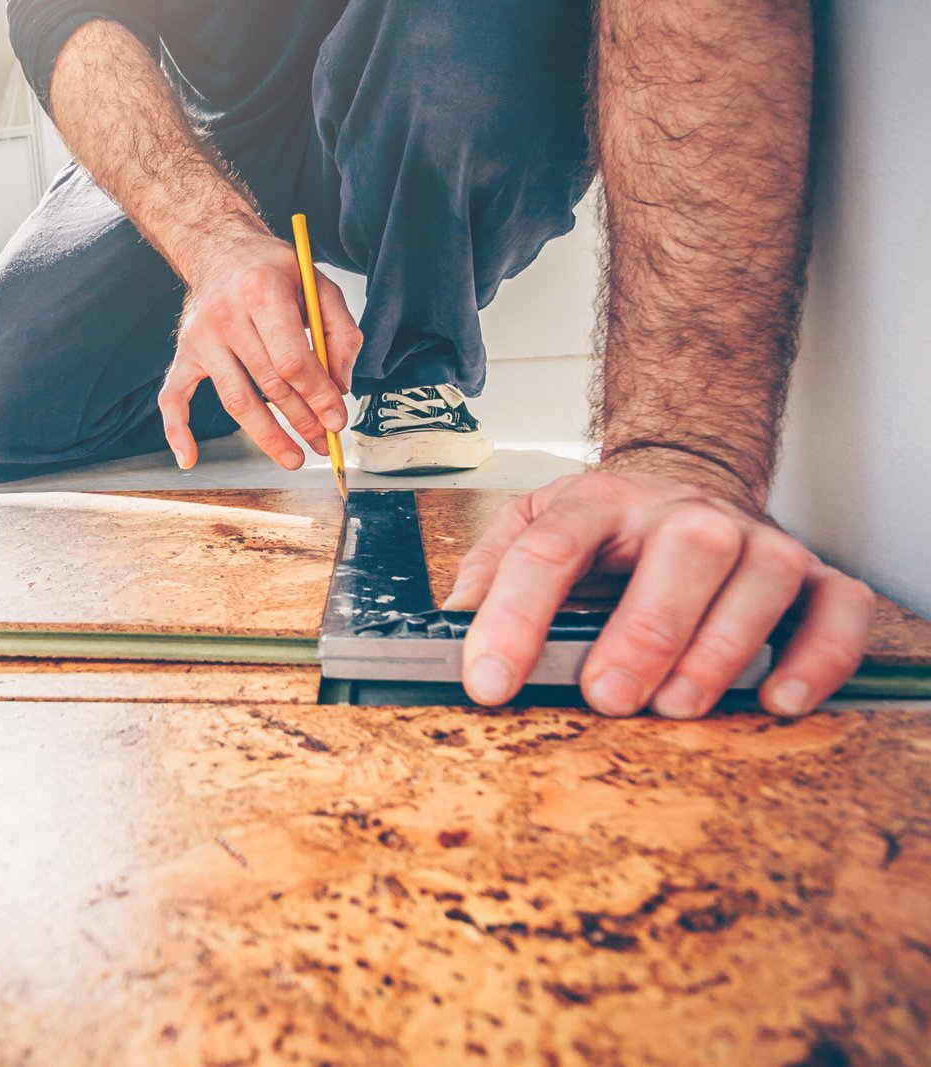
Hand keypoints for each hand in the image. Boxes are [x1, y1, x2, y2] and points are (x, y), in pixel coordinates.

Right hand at [158, 235, 361, 469]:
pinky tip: (188, 459)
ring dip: (266, 436)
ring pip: (235, 400)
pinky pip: (174, 397)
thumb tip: (340, 387)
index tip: (336, 420)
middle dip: (301, 419)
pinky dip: (177, 430)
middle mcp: (225, 315)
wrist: (221, 249)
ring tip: (292, 458)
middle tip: (323, 443)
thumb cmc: (275, 271)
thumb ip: (340, 331)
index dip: (317, 395)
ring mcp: (200, 338)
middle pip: (268, 385)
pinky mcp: (184, 353)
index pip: (290, 360)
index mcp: (262, 292)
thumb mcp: (318, 285)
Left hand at [444, 464, 874, 717]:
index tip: (489, 681)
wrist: (685, 478)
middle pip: (681, 552)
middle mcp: (682, 513)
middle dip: (645, 630)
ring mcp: (754, 540)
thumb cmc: (605, 525)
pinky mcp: (810, 575)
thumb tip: (453, 618)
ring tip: (679, 704)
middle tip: (607, 696)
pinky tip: (778, 699)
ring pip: (761, 578)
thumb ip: (490, 566)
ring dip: (721, 647)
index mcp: (598, 502)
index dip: (513, 617)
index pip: (550, 549)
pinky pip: (836, 609)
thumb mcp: (533, 523)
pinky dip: (818, 655)